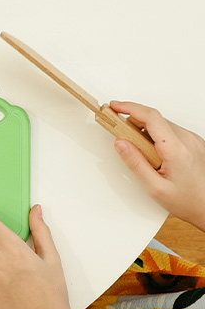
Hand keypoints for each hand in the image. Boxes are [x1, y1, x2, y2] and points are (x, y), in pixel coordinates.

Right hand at [111, 100, 204, 230]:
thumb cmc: (189, 201)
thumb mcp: (155, 188)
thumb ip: (135, 163)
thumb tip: (120, 144)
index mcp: (177, 149)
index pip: (150, 117)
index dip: (129, 108)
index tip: (115, 107)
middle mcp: (188, 140)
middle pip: (154, 119)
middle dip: (133, 121)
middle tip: (119, 131)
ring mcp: (192, 140)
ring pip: (161, 124)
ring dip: (145, 129)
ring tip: (139, 150)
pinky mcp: (193, 142)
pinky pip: (169, 131)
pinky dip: (156, 135)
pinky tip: (152, 152)